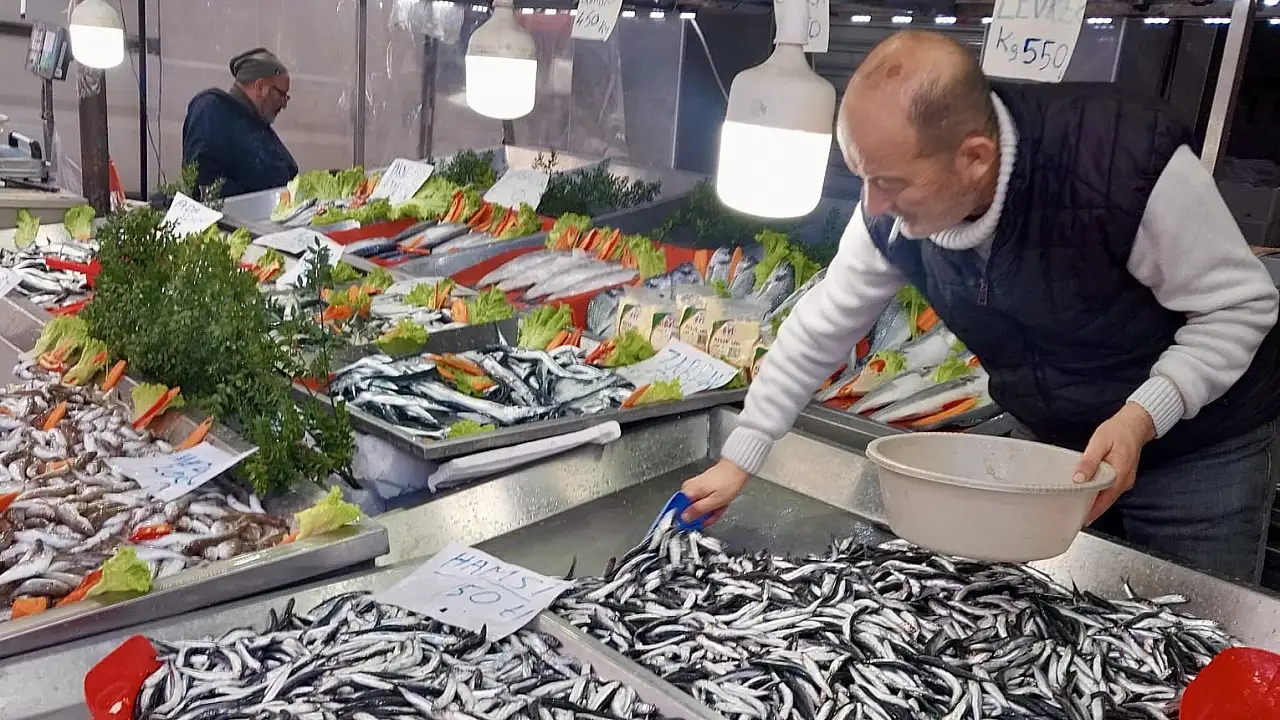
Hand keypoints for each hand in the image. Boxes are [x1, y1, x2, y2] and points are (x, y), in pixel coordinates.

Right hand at [680, 460, 749, 526]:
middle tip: (714, 514)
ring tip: (720, 507)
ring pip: (698, 506)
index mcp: (688, 491)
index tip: (698, 522)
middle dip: (703, 515)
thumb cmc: (729, 481)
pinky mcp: (702, 487)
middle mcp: (689, 488)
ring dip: (710, 510)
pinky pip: (704, 501)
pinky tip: (720, 503)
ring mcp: (695, 487)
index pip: (679, 510)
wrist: (737, 467)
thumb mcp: (714, 501)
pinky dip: (712, 504)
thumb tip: (684, 518)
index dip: (689, 519)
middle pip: (690, 509)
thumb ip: (698, 511)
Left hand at [1075, 401, 1155, 525]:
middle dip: (1092, 509)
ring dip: (1095, 502)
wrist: (1135, 424)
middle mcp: (1125, 480)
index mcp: (1119, 473)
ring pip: (1108, 496)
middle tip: (1074, 515)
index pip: (1104, 499)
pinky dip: (1100, 493)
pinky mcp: (1123, 476)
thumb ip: (1089, 461)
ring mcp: (1125, 479)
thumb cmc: (1118, 431)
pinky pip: (1110, 489)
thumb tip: (1079, 478)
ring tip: (1078, 506)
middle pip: (1106, 501)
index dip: (1092, 510)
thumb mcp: (1099, 442)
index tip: (1080, 518)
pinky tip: (1088, 492)